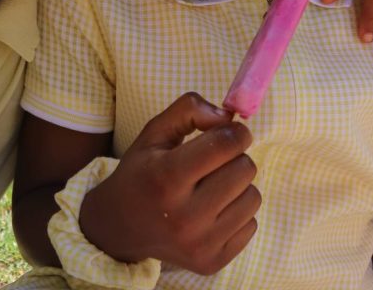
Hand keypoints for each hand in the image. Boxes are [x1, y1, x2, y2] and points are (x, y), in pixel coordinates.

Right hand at [79, 92, 259, 274]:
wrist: (119, 226)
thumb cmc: (141, 171)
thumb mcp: (154, 131)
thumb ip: (190, 110)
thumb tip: (229, 117)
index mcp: (167, 176)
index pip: (225, 145)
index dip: (237, 131)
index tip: (232, 131)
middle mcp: (184, 216)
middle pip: (244, 169)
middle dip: (235, 157)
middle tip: (215, 161)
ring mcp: (200, 244)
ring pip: (253, 197)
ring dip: (239, 185)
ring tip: (213, 185)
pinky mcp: (212, 262)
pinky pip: (251, 224)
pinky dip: (237, 211)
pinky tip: (213, 209)